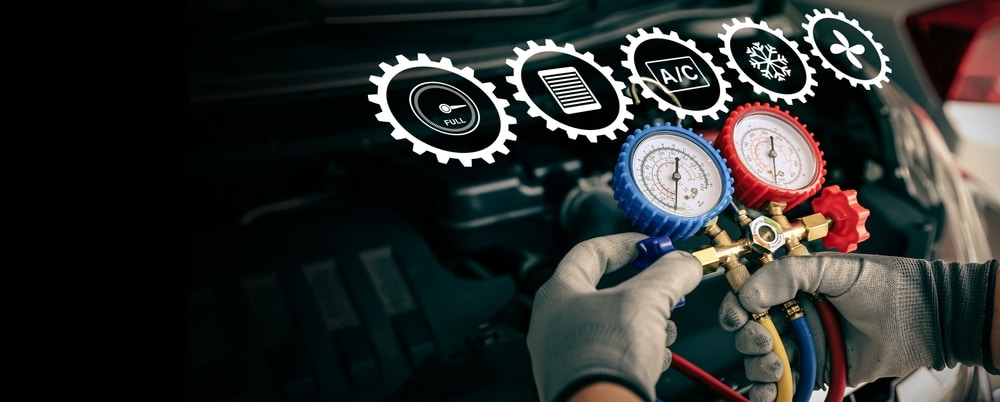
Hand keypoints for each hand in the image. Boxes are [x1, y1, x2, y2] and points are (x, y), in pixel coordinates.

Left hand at [527, 232, 702, 401]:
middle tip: (667, 289)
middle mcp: (555, 324)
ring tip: (662, 331)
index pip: (589, 252)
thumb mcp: (647, 300)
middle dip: (645, 292)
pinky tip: (652, 360)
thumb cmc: (604, 359)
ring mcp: (566, 355)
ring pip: (615, 327)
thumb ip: (669, 273)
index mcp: (558, 294)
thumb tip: (684, 263)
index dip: (624, 244)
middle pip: (607, 292)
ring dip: (647, 326)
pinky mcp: (582, 381)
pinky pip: (615, 357)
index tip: (649, 245)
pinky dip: (639, 355)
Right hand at [719, 253, 996, 401]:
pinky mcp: (820, 372)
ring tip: (776, 368)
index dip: (736, 308)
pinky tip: (769, 395)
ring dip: (758, 369)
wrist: (928, 319)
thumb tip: (747, 295)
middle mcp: (793, 316)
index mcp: (791, 287)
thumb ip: (787, 274)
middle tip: (767, 343)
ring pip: (762, 362)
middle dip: (749, 341)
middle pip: (749, 333)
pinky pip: (786, 386)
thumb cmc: (887, 285)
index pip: (747, 297)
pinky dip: (770, 394)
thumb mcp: (834, 268)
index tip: (740, 317)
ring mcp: (806, 346)